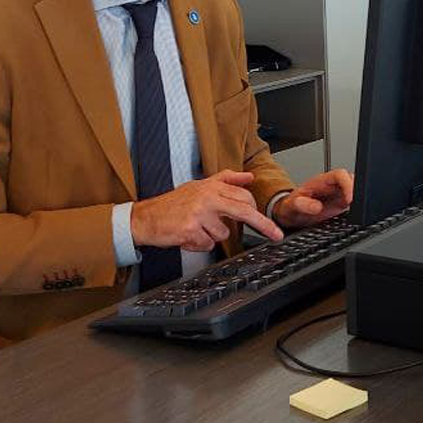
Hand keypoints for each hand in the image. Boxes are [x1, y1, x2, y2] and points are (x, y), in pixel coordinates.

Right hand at [130, 170, 283, 251]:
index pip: (244, 197)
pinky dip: (199, 244)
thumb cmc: (173, 204)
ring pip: (223, 234)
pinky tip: (188, 236)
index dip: (259, 211)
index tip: (271, 224)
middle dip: (263, 225)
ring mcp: (199, 213)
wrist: (146, 217)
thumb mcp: (200, 186)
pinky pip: (207, 244)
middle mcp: (207, 197)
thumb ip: (226, 180)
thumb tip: (249, 177)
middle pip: (244, 211)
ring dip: (212, 236)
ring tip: (196, 228)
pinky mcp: (190, 229)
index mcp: (212, 187)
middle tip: (276, 235)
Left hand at [273, 169, 353, 229]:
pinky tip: (355, 213)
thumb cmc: (292, 206)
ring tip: (356, 209)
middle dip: (357, 190)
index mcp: (321, 181)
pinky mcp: (341, 202)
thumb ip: (302, 205)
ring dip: (359, 198)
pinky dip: (357, 205)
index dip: (347, 184)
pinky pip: (354, 199)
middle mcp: (332, 185)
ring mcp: (337, 193)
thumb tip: (316, 207)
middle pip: (351, 179)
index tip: (349, 198)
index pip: (340, 174)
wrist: (292, 214)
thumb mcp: (292, 206)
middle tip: (356, 205)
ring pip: (355, 188)